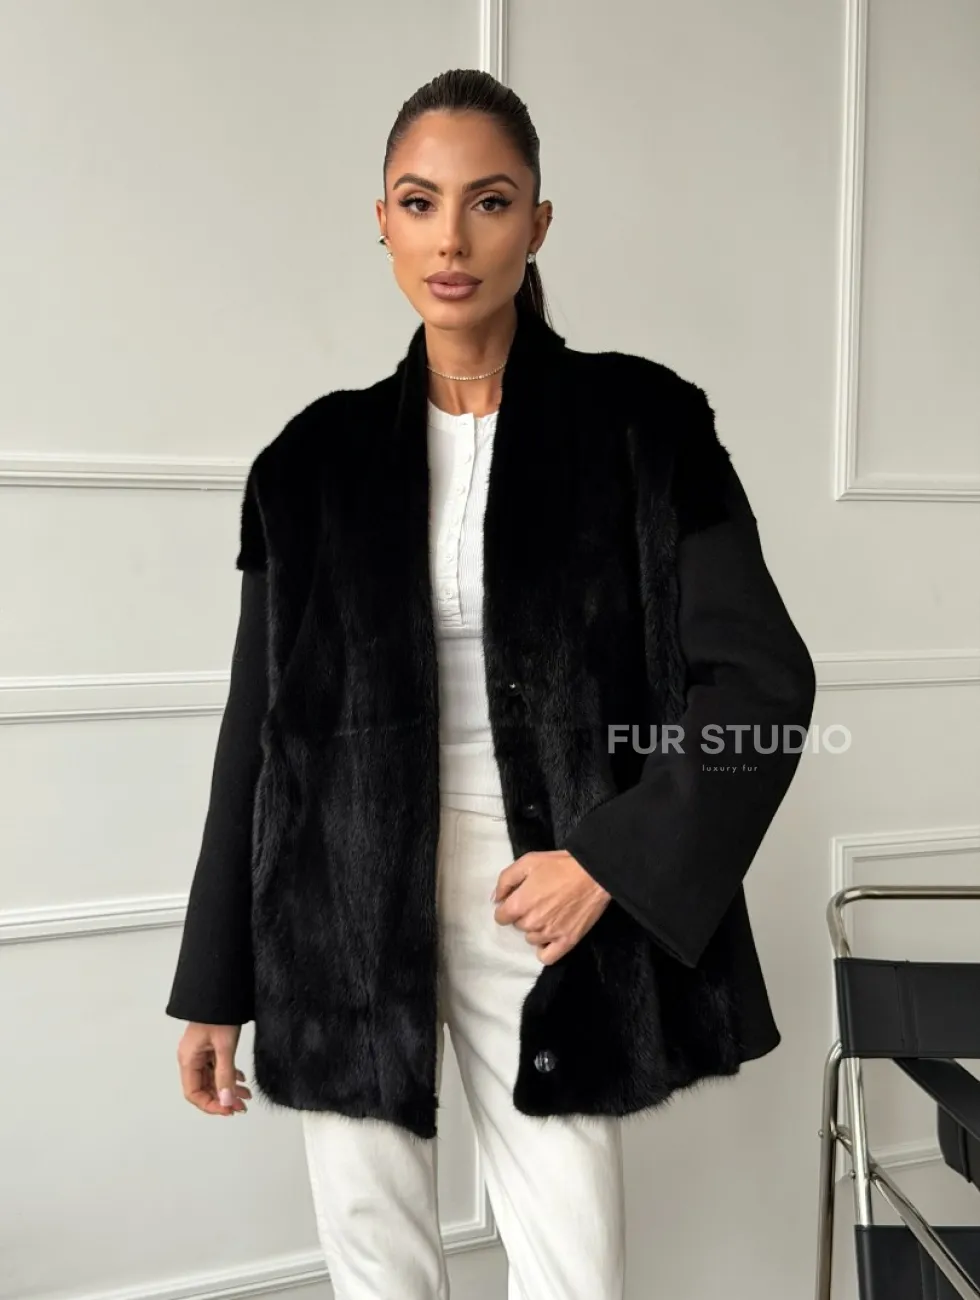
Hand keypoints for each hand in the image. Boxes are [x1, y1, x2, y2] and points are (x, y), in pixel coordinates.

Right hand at [177, 1022, 251, 1116]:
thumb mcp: (225, 1046)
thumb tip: (227, 1101)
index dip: (211, 1105)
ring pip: (212, 1079)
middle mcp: (192, 1058)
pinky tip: (241, 1080)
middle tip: (241, 1106)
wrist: (222, 990)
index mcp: (189, 1059)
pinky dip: (229, 1075)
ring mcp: (200, 1053)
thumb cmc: (219, 1014)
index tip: (229, 1109)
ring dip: (228, 1088)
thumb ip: (225, 1075)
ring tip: (246, 1096)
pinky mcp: (210, 1047)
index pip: (194, 1093)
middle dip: (222, 1099)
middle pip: (204, 1088)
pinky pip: (217, 1068)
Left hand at [491, 850, 611, 964]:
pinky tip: (550, 937)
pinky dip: (545, 949)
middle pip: (518, 926)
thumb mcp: (528, 862)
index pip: (501, 917)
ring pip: (531, 939)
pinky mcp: (567, 942)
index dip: (508, 907)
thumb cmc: (560, 865)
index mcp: (519, 904)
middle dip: (524, 915)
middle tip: (539, 901)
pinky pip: (547, 957)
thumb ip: (505, 880)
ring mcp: (549, 935)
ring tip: (549, 914)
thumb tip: (496, 899)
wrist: (594, 873)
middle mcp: (532, 923)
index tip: (519, 899)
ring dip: (535, 929)